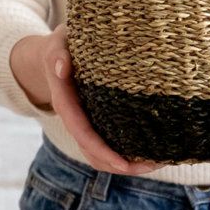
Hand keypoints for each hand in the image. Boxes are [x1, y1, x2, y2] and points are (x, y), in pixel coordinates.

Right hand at [10, 23, 164, 175]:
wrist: (53, 54)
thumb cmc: (61, 45)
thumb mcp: (57, 43)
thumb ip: (58, 54)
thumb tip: (63, 68)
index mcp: (65, 100)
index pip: (81, 131)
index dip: (101, 149)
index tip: (123, 163)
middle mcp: (74, 116)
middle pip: (93, 150)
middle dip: (120, 164)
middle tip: (152, 166)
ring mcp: (84, 121)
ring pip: (99, 153)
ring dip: (126, 163)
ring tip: (156, 164)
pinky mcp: (94, 120)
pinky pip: (106, 143)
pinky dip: (124, 152)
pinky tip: (148, 152)